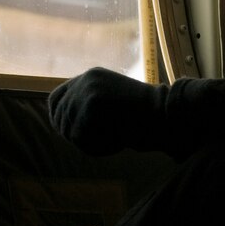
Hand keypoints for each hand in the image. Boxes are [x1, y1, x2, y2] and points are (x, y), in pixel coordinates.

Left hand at [48, 67, 167, 155]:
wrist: (168, 115)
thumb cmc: (147, 119)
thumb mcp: (114, 107)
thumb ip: (90, 111)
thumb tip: (65, 128)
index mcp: (91, 77)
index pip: (56, 98)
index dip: (58, 119)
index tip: (70, 135)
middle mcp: (86, 79)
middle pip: (59, 117)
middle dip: (74, 136)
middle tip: (99, 143)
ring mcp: (88, 89)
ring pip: (71, 131)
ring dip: (91, 144)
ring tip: (117, 141)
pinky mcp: (93, 102)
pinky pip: (82, 138)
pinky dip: (99, 148)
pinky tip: (119, 143)